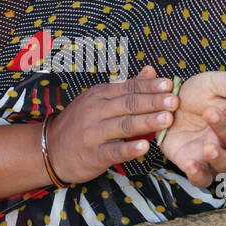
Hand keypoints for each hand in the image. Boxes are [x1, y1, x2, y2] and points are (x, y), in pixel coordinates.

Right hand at [43, 65, 180, 183]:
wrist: (50, 150)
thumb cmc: (81, 124)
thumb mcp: (99, 100)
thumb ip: (127, 87)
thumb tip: (151, 70)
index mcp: (99, 95)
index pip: (128, 88)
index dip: (150, 86)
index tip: (169, 84)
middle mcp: (95, 111)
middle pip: (128, 104)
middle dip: (153, 102)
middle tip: (175, 101)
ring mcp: (93, 133)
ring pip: (123, 125)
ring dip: (146, 122)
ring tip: (167, 120)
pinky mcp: (92, 155)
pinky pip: (113, 151)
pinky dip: (129, 150)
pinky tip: (145, 147)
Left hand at [159, 70, 225, 186]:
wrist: (168, 106)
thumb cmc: (200, 94)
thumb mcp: (219, 83)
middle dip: (224, 128)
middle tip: (210, 113)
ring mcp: (212, 154)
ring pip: (224, 164)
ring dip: (218, 157)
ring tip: (209, 148)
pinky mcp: (192, 163)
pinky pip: (201, 178)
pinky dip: (198, 175)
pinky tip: (191, 166)